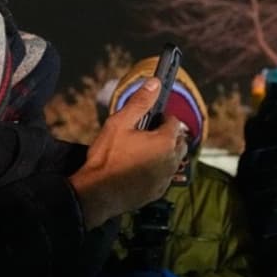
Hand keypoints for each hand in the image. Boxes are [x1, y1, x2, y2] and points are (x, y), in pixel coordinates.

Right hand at [70, 78, 187, 227]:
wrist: (97, 193)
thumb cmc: (107, 157)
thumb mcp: (119, 123)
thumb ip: (140, 103)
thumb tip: (155, 83)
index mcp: (165, 142)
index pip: (174, 122)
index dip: (163, 116)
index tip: (151, 117)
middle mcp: (171, 161)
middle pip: (179, 142)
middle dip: (169, 134)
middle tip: (148, 133)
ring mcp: (166, 179)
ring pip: (174, 160)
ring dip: (165, 153)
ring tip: (144, 150)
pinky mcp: (158, 192)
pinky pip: (165, 176)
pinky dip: (159, 170)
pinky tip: (141, 169)